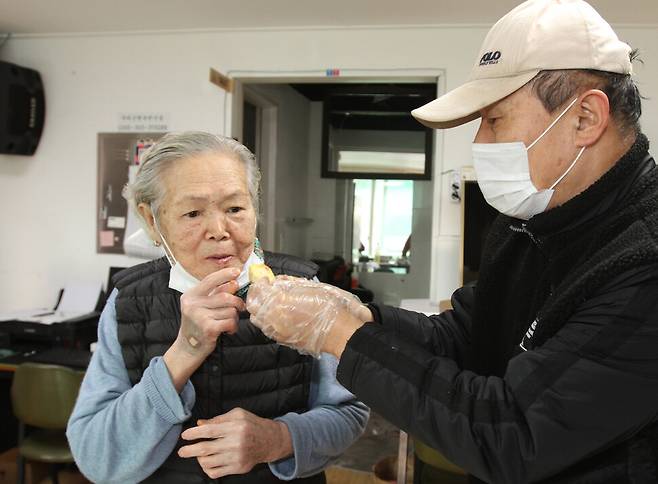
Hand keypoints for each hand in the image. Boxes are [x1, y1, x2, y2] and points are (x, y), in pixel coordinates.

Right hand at [164, 267, 244, 391]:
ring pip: (230, 310)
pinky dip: (233, 326)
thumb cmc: (198, 324)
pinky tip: (228, 330)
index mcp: (190, 295)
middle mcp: (193, 304)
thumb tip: (234, 282)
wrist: (188, 347)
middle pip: (225, 296)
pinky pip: (230, 322)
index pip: (210, 280)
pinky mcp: (208, 329)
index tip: (237, 272)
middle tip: (240, 307)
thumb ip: (214, 294)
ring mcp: (199, 317)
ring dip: (235, 317)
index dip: (225, 274)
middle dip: (237, 302)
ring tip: (229, 322)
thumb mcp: (200, 306)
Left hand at [178, 408, 291, 478]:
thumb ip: (217, 419)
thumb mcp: (237, 415)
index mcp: (235, 426)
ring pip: (209, 462)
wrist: (269, 441)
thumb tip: (199, 424)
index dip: (194, 434)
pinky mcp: (238, 468)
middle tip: (181, 452)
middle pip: (206, 449)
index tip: (185, 436)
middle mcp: (236, 442)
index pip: (209, 431)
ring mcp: (237, 457)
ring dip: (198, 459)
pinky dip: (207, 469)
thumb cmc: (251, 425)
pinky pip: (216, 473)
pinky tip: (207, 462)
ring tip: (198, 454)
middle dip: (189, 450)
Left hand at [246, 276, 369, 356]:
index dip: (260, 282)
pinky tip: (280, 315)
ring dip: (261, 308)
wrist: (339, 331)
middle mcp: (274, 317)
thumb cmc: (329, 308)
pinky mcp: (282, 340)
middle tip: (266, 290)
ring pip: (257, 319)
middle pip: (253, 305)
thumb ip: (289, 283)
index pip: (258, 289)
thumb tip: (278, 281)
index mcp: (280, 301)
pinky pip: (267, 328)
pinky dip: (268, 320)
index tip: (265, 280)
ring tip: (272, 302)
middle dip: (257, 295)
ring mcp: (276, 330)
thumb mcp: (309, 287)